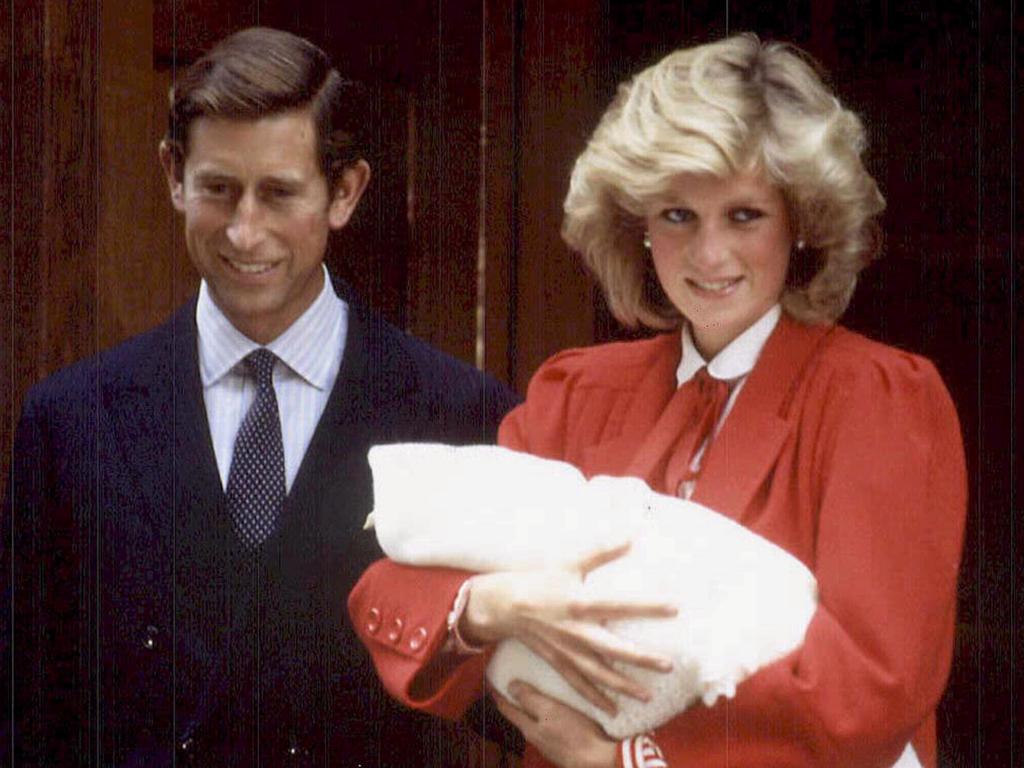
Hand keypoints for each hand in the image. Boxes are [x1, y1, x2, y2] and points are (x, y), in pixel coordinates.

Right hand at [461, 542, 675, 712]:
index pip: (620, 605)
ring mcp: (567, 650)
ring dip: (623, 685)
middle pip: (613, 648)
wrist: (505, 605)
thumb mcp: (570, 563)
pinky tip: (613, 710)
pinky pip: (579, 684)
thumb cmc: (541, 581)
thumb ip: (601, 552)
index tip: (674, 607)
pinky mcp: (559, 662)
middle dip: (641, 658)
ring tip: (648, 694)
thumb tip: (631, 535)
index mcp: (580, 603)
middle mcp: (575, 630)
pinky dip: (595, 698)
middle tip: (668, 665)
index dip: (646, 606)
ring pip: (599, 673)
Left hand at [494, 680, 617, 767]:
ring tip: (536, 691)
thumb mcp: (550, 710)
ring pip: (535, 722)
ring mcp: (550, 744)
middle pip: (519, 716)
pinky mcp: (565, 747)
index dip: (497, 693)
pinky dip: (547, 714)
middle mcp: (536, 738)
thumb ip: (529, 699)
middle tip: (512, 681)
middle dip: (514, 700)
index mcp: (529, 728)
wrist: (600, 761)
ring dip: (531, 707)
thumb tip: (509, 686)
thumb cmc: (575, 734)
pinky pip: (550, 727)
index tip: (490, 680)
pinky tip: (558, 709)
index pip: (506, 709)